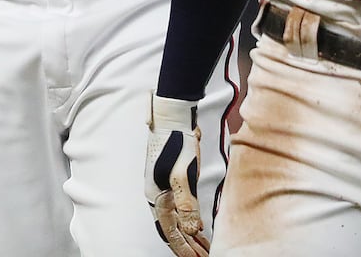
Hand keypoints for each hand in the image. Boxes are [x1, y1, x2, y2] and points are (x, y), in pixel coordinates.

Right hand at [144, 93, 209, 256]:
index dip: (184, 249)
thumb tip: (191, 228)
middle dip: (188, 246)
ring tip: (203, 248)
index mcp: (157, 196)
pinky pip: (181, 209)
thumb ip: (187, 203)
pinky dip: (190, 221)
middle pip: (172, 229)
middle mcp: (158, 195)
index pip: (171, 232)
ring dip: (190, 236)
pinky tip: (199, 227)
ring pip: (177, 220)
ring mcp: (164, 188)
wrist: (173, 117)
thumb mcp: (183, 174)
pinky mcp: (173, 181)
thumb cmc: (176, 141)